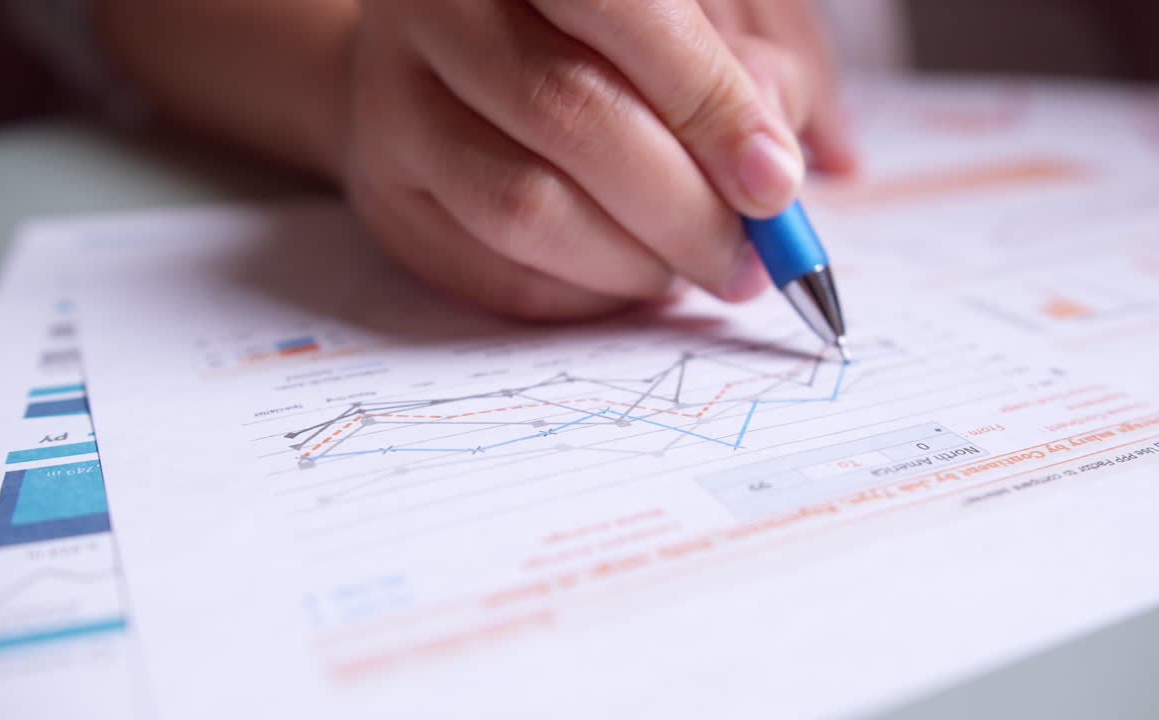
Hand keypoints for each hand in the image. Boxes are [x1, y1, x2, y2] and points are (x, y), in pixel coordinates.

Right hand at [342, 0, 851, 319]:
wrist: (454, 57)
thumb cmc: (606, 31)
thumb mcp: (697, 16)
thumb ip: (744, 67)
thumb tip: (767, 170)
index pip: (621, 6)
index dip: (707, 101)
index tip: (774, 182)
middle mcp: (435, 5)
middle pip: (569, 115)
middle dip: (683, 207)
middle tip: (749, 259)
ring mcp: (389, 102)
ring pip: (523, 206)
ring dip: (635, 262)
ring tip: (694, 265)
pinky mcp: (384, 196)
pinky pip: (493, 273)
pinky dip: (587, 294)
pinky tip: (632, 275)